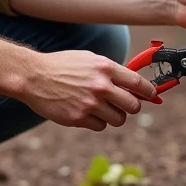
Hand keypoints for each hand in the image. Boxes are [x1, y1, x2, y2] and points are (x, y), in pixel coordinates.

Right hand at [17, 50, 157, 131]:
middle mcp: (100, 86)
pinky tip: (86, 112)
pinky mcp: (79, 118)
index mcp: (105, 68)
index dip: (149, 91)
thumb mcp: (89, 60)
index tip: (151, 95)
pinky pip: (100, 126)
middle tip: (124, 105)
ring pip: (119, 119)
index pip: (138, 83)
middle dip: (132, 106)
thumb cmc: (63, 66)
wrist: (34, 76)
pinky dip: (97, 121)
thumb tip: (133, 83)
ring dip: (114, 116)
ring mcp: (90, 104)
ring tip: (102, 108)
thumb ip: (111, 71)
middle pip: (133, 106)